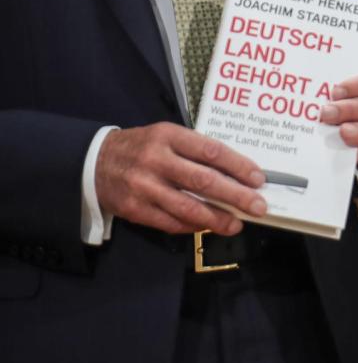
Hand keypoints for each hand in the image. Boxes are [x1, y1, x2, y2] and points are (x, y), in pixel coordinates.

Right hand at [96, 122, 266, 234]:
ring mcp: (144, 186)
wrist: (95, 162)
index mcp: (169, 136)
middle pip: (203, 180)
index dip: (238, 166)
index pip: (211, 151)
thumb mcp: (167, 136)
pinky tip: (207, 227)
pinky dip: (192, 226)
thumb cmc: (142, 147)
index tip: (258, 178)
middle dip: (235, 195)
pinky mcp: (134, 209)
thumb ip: (196, 151)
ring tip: (236, 224)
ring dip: (216, 218)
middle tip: (257, 206)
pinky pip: (169, 221)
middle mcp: (156, 160)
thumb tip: (235, 173)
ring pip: (187, 206)